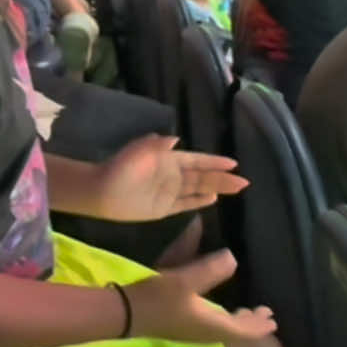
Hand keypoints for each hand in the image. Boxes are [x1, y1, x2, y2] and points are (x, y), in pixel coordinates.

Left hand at [92, 133, 246, 222]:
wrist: (101, 192)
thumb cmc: (119, 169)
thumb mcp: (137, 152)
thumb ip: (157, 146)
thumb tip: (176, 139)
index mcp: (168, 160)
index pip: (197, 160)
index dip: (214, 161)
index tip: (234, 163)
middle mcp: (172, 175)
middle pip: (202, 176)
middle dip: (222, 177)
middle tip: (244, 181)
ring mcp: (169, 192)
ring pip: (198, 189)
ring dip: (216, 188)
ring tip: (237, 188)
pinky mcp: (164, 208)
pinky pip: (186, 203)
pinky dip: (199, 201)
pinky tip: (213, 199)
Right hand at [128, 250, 276, 346]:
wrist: (123, 314)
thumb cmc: (157, 299)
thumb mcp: (184, 280)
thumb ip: (211, 269)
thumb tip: (233, 258)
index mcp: (213, 325)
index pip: (245, 330)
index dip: (259, 324)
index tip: (272, 318)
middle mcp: (205, 332)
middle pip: (235, 331)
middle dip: (251, 323)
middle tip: (264, 315)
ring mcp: (191, 331)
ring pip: (222, 328)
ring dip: (237, 322)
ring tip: (245, 313)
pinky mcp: (180, 325)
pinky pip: (211, 325)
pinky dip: (222, 318)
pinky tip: (215, 309)